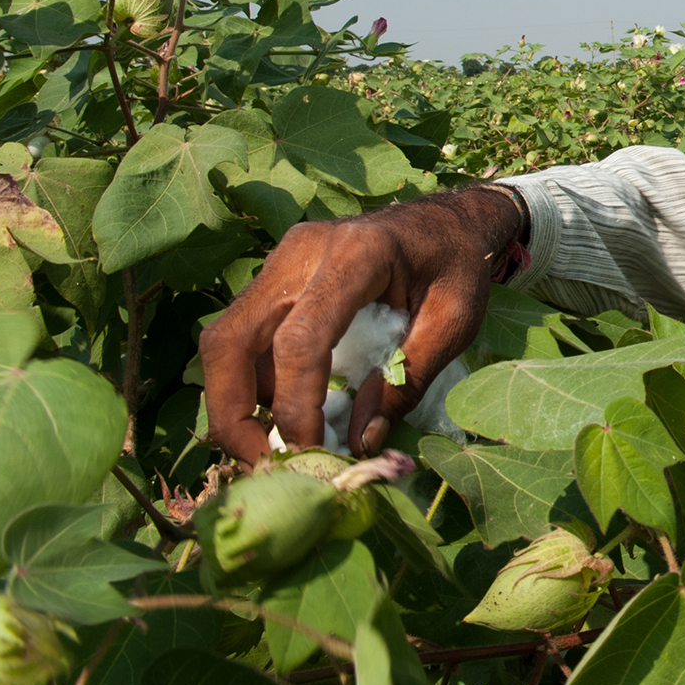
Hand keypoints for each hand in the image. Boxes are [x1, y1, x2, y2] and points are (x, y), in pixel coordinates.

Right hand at [200, 188, 521, 465]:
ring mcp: (282, 261)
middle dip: (232, 411)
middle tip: (263, 463)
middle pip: (233, 338)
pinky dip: (251, 382)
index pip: (301, 337)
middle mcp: (303, 252)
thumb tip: (359, 441)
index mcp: (357, 254)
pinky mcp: (276, 277)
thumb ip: (408, 380)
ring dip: (235, 401)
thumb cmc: (457, 267)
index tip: (311, 451)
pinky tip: (283, 413)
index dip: (296, 402)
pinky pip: (243, 335)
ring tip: (274, 448)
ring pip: (226, 339)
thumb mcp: (455, 324)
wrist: (447, 220)